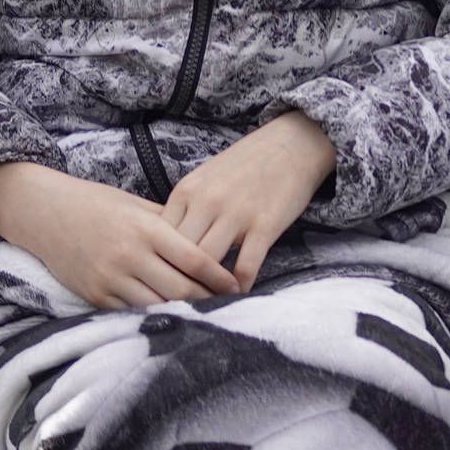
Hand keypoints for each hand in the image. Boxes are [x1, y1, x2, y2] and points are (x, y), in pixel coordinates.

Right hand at [0, 160, 232, 310]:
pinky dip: (154, 317)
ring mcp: (110, 278)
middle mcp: (129, 255)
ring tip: (205, 316)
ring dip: (184, 313)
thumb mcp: (137, 206)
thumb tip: (210, 241)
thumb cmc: (99, 205)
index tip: (237, 285)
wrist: (44, 212)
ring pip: (158, 306)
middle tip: (228, 306)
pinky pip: (132, 313)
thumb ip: (171, 225)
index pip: (195, 259)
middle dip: (209, 301)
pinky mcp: (95, 295)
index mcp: (146, 229)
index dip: (220, 277)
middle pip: (181, 290)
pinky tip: (170, 319)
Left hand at [164, 111, 336, 289]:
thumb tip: (167, 243)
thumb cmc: (245, 164)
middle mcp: (206, 203)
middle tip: (178, 302)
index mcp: (186, 191)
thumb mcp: (204, 178)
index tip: (161, 282)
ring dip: (206, 287)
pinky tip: (237, 294)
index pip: (160, 238)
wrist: (290, 145)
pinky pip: (246, 266)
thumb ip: (186, 208)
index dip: (159, 263)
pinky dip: (239, 286)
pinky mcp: (265, 225)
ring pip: (208, 263)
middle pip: (179, 254)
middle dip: (178, 280)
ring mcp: (236, 214)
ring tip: (205, 304)